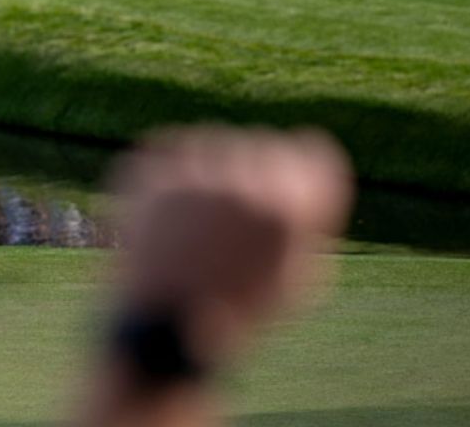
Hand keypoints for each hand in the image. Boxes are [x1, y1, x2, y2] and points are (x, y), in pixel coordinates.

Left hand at [110, 126, 352, 364]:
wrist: (162, 326)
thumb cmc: (232, 312)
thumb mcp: (294, 282)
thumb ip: (305, 233)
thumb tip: (306, 198)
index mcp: (290, 209)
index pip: (314, 152)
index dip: (302, 165)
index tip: (287, 176)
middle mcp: (247, 184)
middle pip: (263, 144)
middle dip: (252, 170)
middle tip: (230, 207)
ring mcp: (197, 176)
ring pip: (214, 143)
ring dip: (210, 167)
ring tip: (195, 215)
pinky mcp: (154, 175)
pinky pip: (168, 149)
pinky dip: (170, 170)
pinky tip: (168, 204)